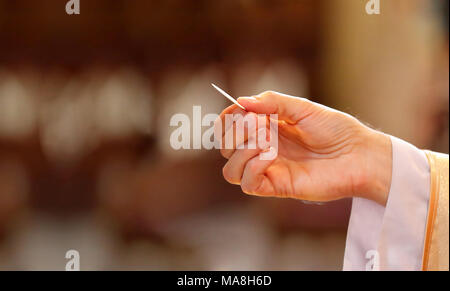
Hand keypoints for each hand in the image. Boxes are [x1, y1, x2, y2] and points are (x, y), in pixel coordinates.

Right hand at [216, 91, 391, 205]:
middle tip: (262, 124)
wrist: (360, 155)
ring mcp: (268, 169)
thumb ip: (272, 102)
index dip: (228, 118)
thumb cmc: (336, 129)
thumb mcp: (303, 107)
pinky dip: (252, 167)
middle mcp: (262, 149)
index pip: (229, 126)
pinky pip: (247, 183)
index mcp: (265, 128)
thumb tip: (241, 101)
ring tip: (268, 142)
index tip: (242, 110)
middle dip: (235, 132)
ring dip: (242, 151)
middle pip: (225, 147)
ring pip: (229, 169)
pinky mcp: (276, 186)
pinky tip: (271, 156)